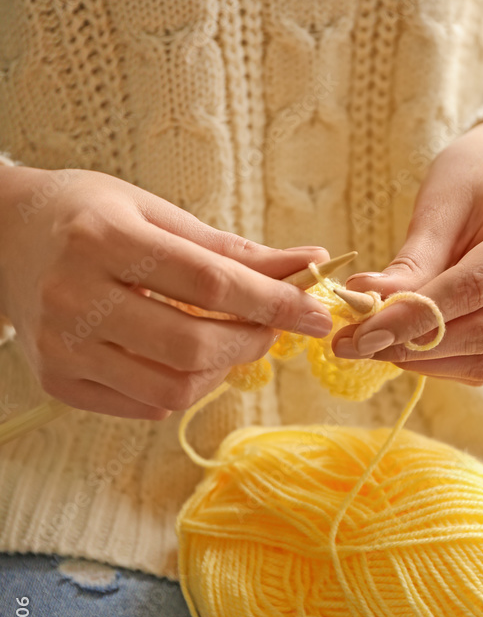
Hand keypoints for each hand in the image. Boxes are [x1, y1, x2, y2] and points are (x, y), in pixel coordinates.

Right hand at [0, 166, 331, 417]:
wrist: (3, 238)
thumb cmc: (86, 215)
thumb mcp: (155, 212)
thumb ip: (230, 248)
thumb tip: (306, 265)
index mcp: (102, 241)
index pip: (209, 285)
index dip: (274, 303)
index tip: (317, 313)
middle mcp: (74, 298)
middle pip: (193, 347)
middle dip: (252, 342)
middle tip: (271, 326)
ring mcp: (62, 349)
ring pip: (172, 389)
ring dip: (222, 371)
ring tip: (230, 340)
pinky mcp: (58, 383)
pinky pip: (145, 405)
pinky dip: (184, 387)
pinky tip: (186, 356)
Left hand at [331, 117, 482, 384]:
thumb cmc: (477, 180)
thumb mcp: (441, 204)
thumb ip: (411, 261)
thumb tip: (365, 301)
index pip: (476, 287)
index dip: (415, 316)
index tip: (361, 332)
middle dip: (414, 345)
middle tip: (355, 344)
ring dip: (426, 362)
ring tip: (376, 347)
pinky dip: (445, 364)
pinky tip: (409, 349)